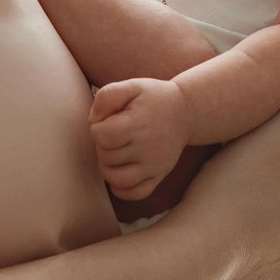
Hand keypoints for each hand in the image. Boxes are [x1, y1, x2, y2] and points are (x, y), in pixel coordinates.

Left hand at [89, 76, 192, 199]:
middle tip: (114, 135)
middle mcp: (147, 147)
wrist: (186, 111)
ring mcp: (154, 165)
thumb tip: (93, 120)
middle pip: (106, 157)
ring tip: (114, 153)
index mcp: (137, 123)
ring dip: (108, 168)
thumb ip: (107, 96)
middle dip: (103, 146)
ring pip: (117, 179)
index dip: (97, 128)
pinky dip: (122, 189)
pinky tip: (121, 173)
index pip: (101, 136)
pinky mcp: (159, 176)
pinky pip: (135, 193)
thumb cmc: (153, 98)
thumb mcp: (132, 86)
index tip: (107, 121)